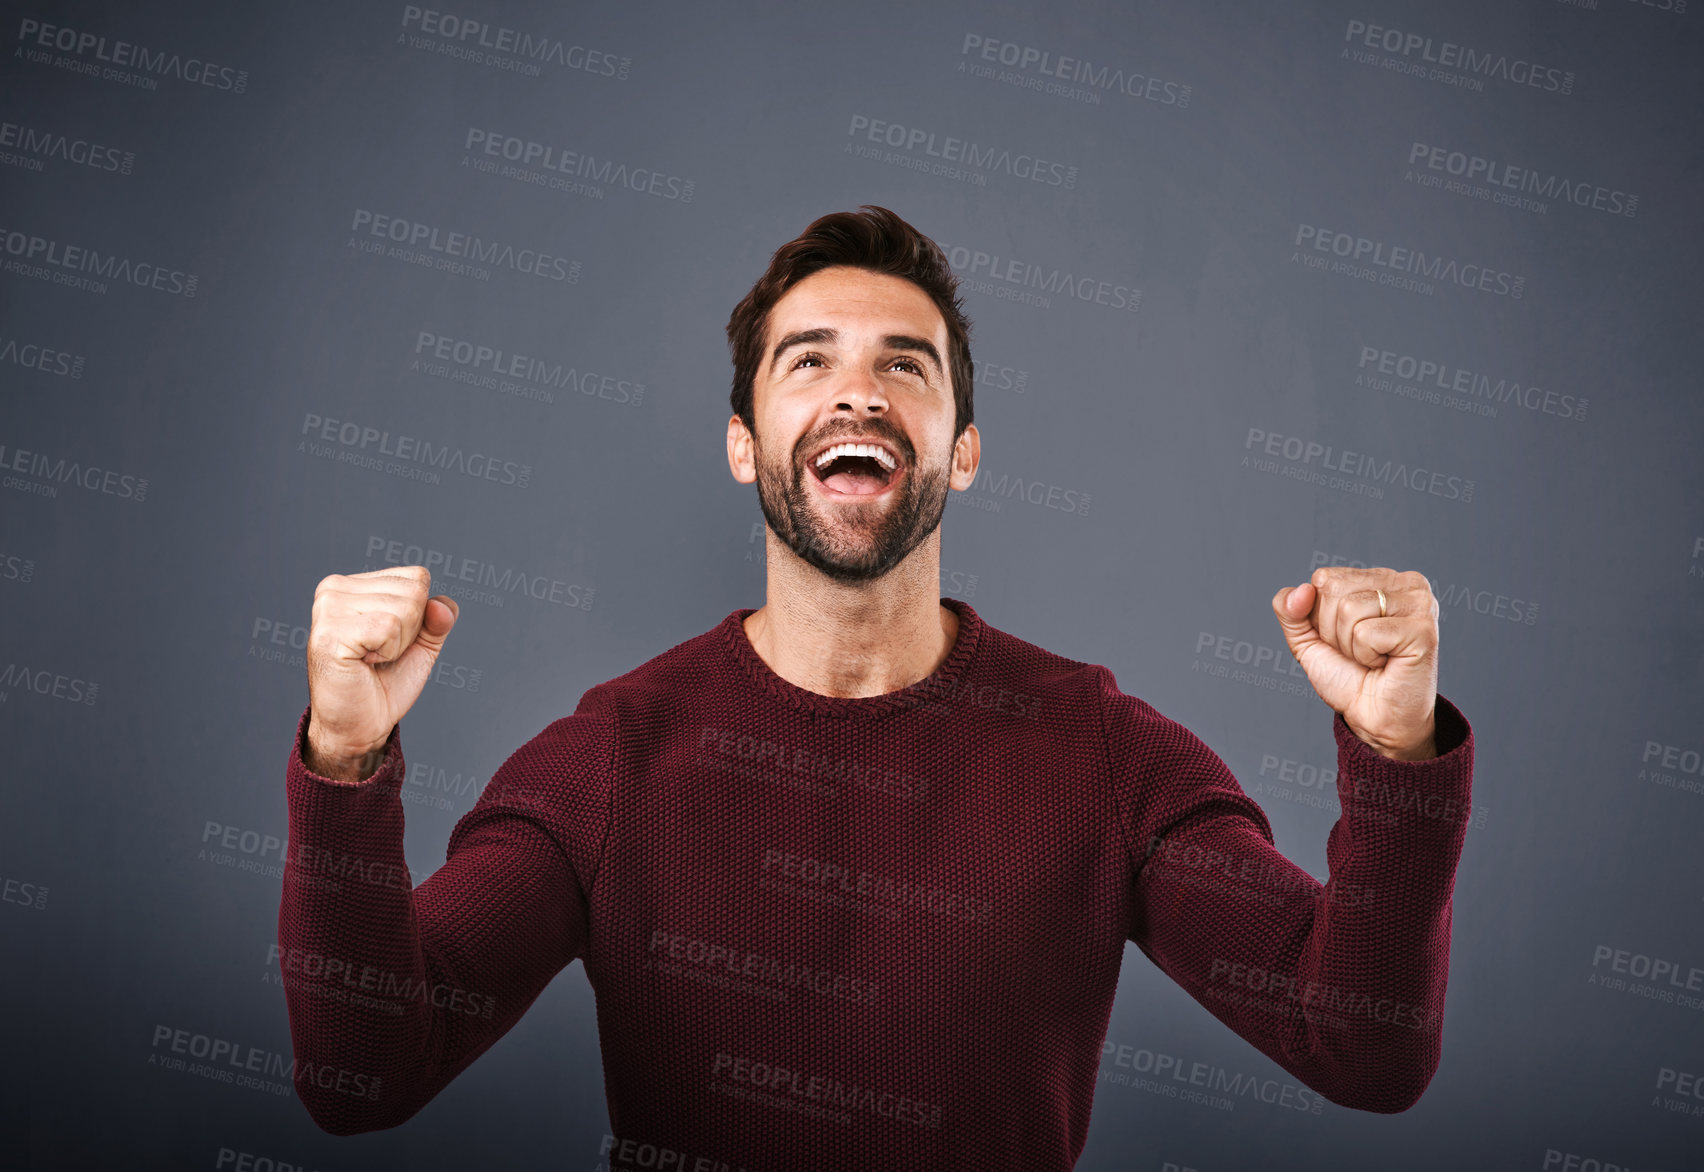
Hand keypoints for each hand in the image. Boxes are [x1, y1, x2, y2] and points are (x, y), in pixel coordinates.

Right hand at [305, 566, 459, 774]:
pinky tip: (363, 663)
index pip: (417, 577)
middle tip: (379, 654)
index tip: (389, 641)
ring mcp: (328, 609)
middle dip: (410, 631)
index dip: (419, 616)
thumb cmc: (384, 683)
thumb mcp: (421, 644)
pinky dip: (388, 652)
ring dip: (397, 644)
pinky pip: (389, 627)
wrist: (359, 725)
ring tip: (370, 659)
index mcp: (351, 584)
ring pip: (405, 609)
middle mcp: (333, 589)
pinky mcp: (330, 632)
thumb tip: (442, 606)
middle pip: (414, 591)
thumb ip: (438, 618)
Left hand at [1271, 567, 1438, 759]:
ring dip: (1349, 645)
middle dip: (1333, 631)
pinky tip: (1386, 664)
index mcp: (1381, 578)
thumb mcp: (1307, 638)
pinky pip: (1366, 633)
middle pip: (1334, 589)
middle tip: (1360, 652)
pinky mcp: (1424, 628)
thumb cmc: (1349, 677)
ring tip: (1373, 658)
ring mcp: (1420, 603)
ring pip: (1349, 609)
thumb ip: (1289, 609)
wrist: (1374, 717)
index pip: (1325, 578)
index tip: (1346, 639)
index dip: (1320, 616)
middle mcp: (1407, 583)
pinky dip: (1365, 655)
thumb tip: (1301, 590)